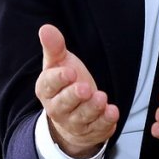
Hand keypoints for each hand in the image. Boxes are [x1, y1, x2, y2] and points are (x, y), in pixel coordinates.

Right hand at [34, 24, 118, 157]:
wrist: (72, 115)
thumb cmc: (65, 83)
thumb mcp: (59, 63)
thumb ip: (54, 47)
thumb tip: (45, 28)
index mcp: (47, 90)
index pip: (49, 85)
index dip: (59, 79)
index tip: (70, 72)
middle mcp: (58, 108)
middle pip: (64, 104)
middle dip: (74, 96)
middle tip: (85, 88)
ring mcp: (75, 122)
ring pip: (82, 117)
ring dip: (92, 108)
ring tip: (101, 98)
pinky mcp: (92, 130)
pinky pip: (98, 128)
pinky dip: (106, 121)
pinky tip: (112, 111)